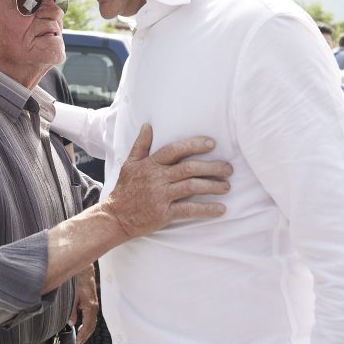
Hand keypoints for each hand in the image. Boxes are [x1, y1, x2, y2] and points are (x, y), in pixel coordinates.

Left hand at [70, 265, 97, 343]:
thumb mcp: (73, 297)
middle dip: (85, 336)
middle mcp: (94, 308)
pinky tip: (82, 327)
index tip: (78, 341)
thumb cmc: (79, 282)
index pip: (87, 326)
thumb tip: (71, 323)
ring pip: (92, 323)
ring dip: (86, 332)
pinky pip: (92, 318)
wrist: (85, 272)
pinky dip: (87, 325)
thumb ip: (72, 312)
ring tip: (80, 339)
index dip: (82, 335)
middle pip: (91, 327)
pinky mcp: (93, 304)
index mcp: (90, 307)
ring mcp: (94, 306)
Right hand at [105, 124, 229, 239]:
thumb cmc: (124, 189)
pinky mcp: (163, 214)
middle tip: (228, 168)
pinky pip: (189, 210)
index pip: (174, 150)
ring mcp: (160, 196)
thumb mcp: (129, 164)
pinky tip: (221, 209)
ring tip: (227, 186)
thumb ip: (141, 145)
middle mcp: (156, 178)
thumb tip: (148, 126)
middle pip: (189, 168)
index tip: (211, 144)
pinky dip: (207, 209)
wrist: (115, 217)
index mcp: (150, 165)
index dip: (194, 145)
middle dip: (212, 167)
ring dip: (213, 186)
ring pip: (192, 187)